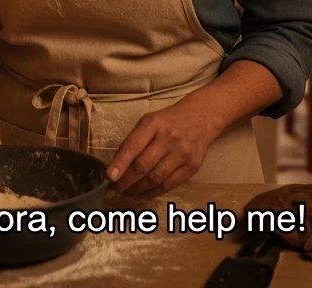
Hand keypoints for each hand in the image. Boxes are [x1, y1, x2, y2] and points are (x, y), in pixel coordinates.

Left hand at [106, 100, 221, 197]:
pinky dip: (152, 193)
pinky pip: (168, 185)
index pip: (133, 145)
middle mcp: (169, 138)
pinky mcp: (192, 166)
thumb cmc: (169, 121)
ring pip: (155, 179)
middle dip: (124, 182)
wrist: (203, 117)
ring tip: (126, 193)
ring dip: (137, 190)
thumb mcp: (150, 121)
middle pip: (143, 166)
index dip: (120, 163)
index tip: (108, 177)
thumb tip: (116, 167)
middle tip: (112, 191)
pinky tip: (142, 194)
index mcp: (154, 123)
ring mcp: (182, 153)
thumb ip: (135, 140)